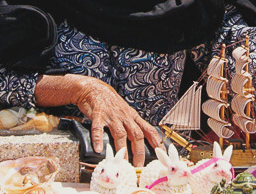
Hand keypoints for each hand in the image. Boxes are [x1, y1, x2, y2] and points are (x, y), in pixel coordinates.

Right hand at [35, 74, 161, 166]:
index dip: (156, 141)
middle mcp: (124, 116)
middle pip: (136, 134)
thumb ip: (132, 124)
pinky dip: (98, 139)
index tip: (161, 153)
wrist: (95, 88)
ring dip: (121, 149)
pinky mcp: (98, 115)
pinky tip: (99, 149)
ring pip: (120, 133)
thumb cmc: (111, 103)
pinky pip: (98, 128)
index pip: (148, 129)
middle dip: (138, 152)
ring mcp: (112, 116)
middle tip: (138, 166)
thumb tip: (141, 140)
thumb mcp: (126, 111)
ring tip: (121, 161)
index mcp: (132, 116)